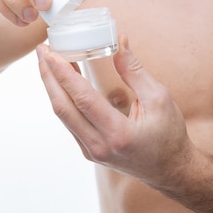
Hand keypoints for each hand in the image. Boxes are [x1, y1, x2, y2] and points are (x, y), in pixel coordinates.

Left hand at [36, 34, 195, 189]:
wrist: (170, 170)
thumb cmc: (169, 135)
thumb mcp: (159, 98)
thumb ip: (135, 71)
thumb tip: (118, 42)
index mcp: (118, 134)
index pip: (83, 99)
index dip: (64, 74)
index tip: (51, 53)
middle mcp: (99, 146)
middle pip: (63, 107)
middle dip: (48, 76)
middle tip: (42, 49)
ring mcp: (91, 151)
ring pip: (62, 114)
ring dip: (52, 85)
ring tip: (47, 59)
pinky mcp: (88, 150)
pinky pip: (69, 120)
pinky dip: (62, 97)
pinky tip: (61, 79)